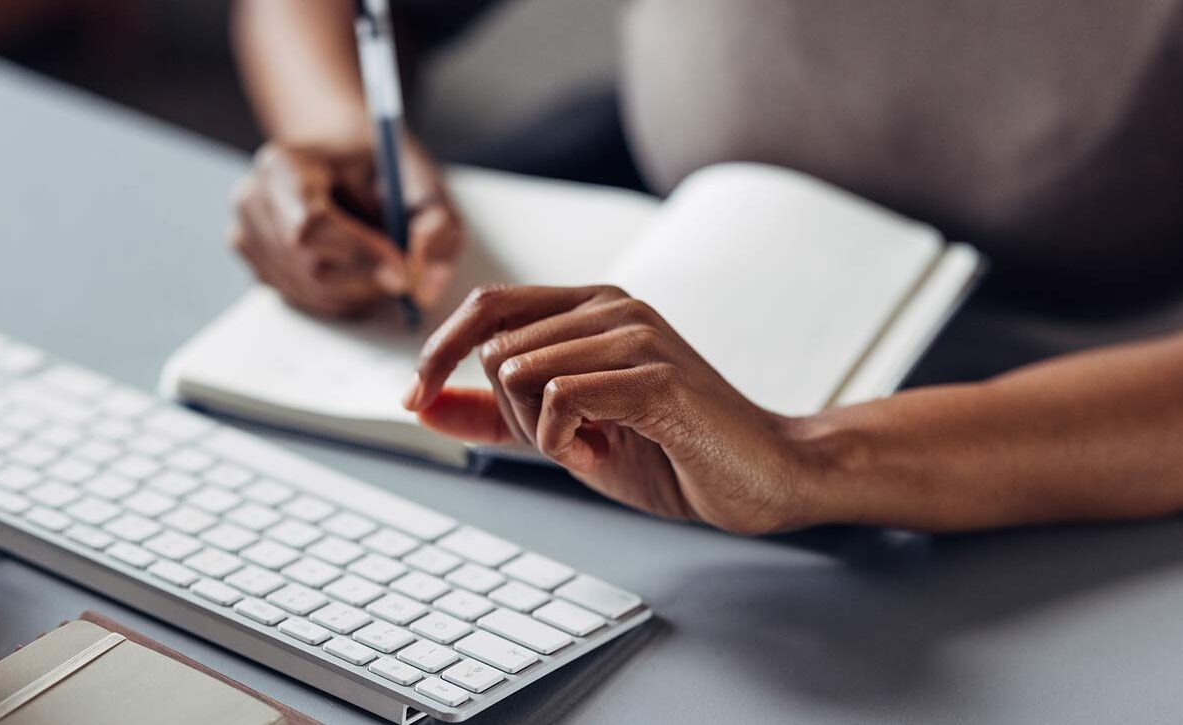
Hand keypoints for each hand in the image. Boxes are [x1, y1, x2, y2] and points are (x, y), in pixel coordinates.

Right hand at [230, 141, 464, 317]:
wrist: (338, 156)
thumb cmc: (379, 166)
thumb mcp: (421, 181)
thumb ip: (435, 226)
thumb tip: (423, 288)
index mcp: (284, 164)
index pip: (311, 225)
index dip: (360, 257)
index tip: (405, 273)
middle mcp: (253, 200)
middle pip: (311, 268)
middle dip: (368, 281)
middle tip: (406, 275)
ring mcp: (246, 235)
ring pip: (311, 293)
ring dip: (360, 293)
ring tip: (384, 263)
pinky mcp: (255, 265)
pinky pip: (304, 301)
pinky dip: (343, 297)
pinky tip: (357, 269)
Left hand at [402, 285, 831, 533]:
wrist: (764, 476)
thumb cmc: (672, 451)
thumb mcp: (567, 433)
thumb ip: (497, 414)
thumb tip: (422, 403)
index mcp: (592, 306)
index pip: (488, 305)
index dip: (438, 351)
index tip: (417, 398)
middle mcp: (612, 305)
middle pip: (496, 350)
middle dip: (511, 414)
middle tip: (571, 442)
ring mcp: (635, 336)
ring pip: (519, 373)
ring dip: (541, 432)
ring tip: (597, 445)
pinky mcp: (653, 377)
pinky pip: (559, 399)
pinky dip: (564, 442)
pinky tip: (606, 450)